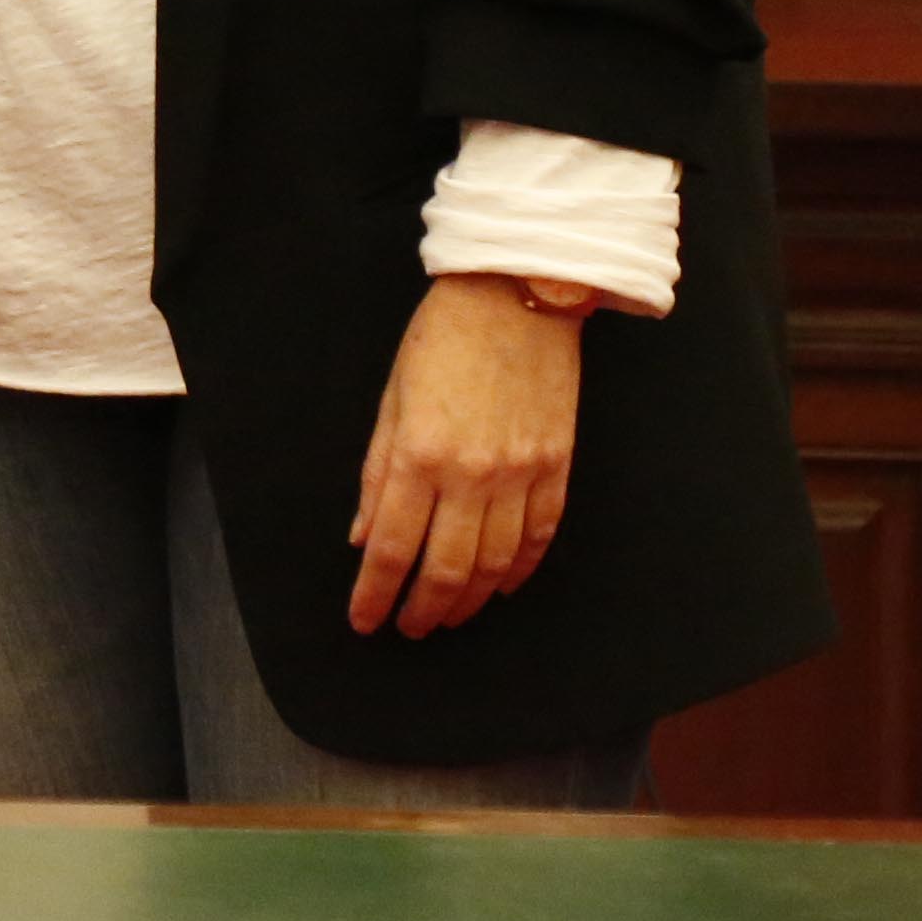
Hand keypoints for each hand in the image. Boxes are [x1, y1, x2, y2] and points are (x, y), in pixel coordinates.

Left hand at [345, 273, 582, 635]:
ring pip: (494, 565)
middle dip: (421, 610)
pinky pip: (539, 536)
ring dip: (467, 601)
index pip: (392, 550)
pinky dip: (519, 570)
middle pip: (445, 570)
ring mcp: (521, 474)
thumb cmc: (443, 337)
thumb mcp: (392, 399)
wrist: (519, 292)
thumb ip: (378, 474)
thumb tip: (365, 536)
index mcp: (420, 455)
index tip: (365, 620)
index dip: (375, 595)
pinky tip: (500, 586)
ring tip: (447, 616)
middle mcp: (472, 474)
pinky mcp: (557, 466)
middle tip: (407, 628)